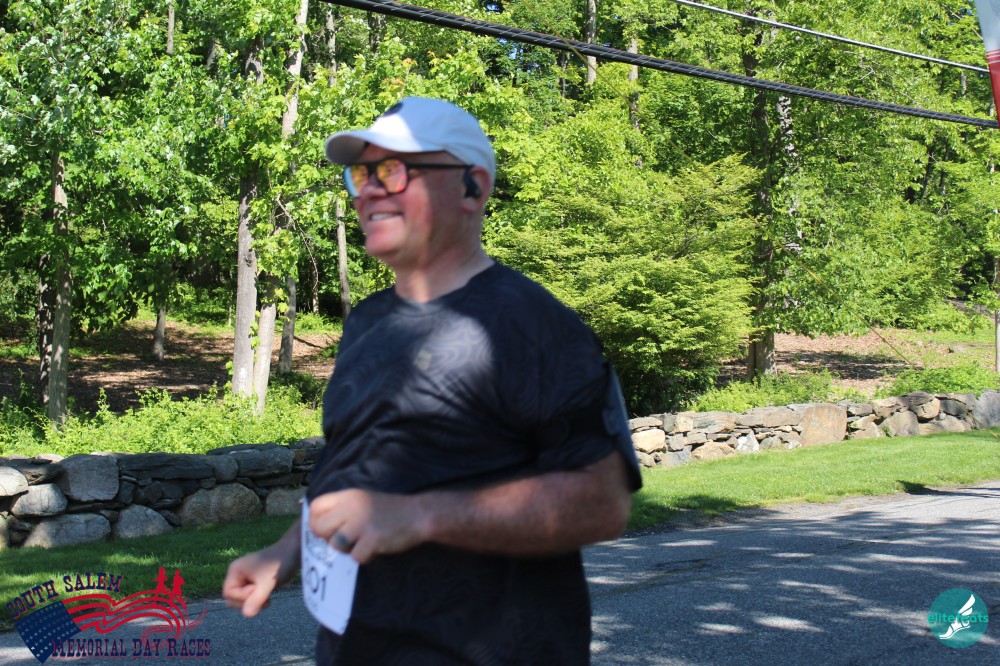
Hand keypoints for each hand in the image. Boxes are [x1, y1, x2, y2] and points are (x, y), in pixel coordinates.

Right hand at [222, 529, 299, 617]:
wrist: (293, 552)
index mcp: (235, 570)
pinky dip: (259, 599)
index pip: (228, 594)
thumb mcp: (267, 583)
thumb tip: (246, 615)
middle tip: (264, 597)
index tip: (257, 589)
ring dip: (254, 602)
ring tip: (267, 598)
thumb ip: (256, 599)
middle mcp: (238, 574)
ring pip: (243, 599)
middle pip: (233, 598)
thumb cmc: (279, 565)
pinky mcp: (255, 581)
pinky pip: (250, 596)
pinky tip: (269, 597)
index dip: (242, 597)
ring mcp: (246, 577)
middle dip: (247, 602)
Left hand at [308, 489, 429, 564]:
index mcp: (348, 496)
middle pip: (320, 528)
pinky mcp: (372, 540)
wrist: (418, 514)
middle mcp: (351, 508)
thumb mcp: (364, 499)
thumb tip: (319, 526)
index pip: (315, 507)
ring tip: (363, 542)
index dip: (315, 521)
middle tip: (345, 540)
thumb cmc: (390, 510)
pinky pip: (356, 557)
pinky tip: (375, 548)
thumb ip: (343, 508)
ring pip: (336, 545)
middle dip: (329, 538)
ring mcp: (361, 524)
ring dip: (348, 549)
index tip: (326, 529)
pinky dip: (365, 557)